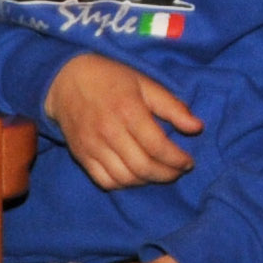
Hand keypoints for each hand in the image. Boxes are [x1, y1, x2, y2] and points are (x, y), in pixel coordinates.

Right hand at [44, 53, 202, 189]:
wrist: (65, 80)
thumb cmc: (110, 79)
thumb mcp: (145, 83)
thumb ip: (172, 106)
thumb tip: (197, 128)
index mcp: (128, 110)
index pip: (157, 146)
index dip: (177, 159)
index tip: (188, 162)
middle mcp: (109, 131)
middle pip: (143, 167)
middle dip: (166, 174)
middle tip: (177, 171)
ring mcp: (92, 146)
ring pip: (125, 178)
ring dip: (147, 181)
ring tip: (158, 172)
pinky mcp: (81, 155)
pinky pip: (104, 181)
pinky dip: (123, 184)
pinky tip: (134, 175)